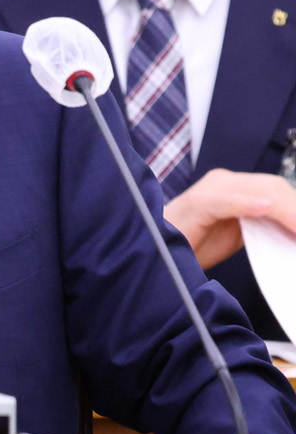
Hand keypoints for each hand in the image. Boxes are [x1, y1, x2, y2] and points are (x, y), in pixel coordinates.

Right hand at [162, 168, 295, 269]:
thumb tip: (293, 233)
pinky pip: (224, 201)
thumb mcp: (238, 235)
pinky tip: (263, 208)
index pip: (280, 191)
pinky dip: (245, 204)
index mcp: (235, 188)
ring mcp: (209, 190)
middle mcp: (223, 181)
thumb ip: (265, 228)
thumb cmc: (190, 246)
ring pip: (259, 191)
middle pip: (275, 188)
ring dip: (286, 212)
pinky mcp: (195, 203)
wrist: (151, 252)